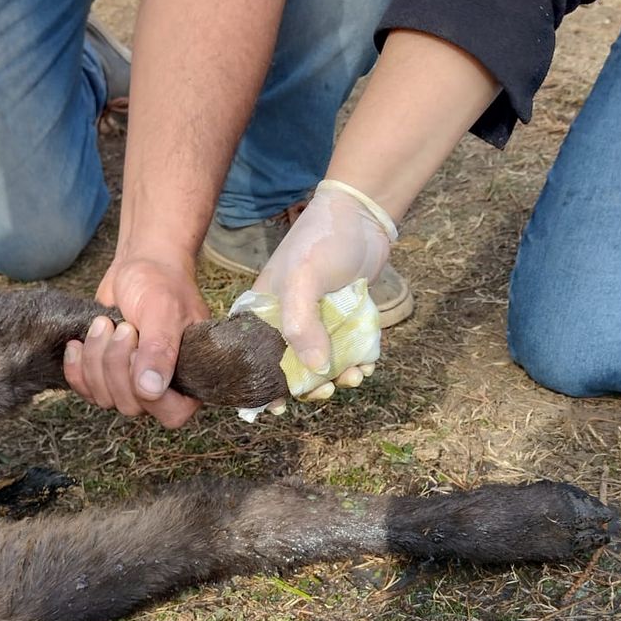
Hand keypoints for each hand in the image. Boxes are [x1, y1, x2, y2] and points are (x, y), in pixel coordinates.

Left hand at [63, 257, 209, 426]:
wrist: (139, 265)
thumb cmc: (161, 282)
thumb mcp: (163, 311)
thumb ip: (160, 350)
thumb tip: (151, 390)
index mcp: (190, 377)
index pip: (171, 414)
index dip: (148, 391)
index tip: (139, 348)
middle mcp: (165, 388)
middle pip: (131, 406)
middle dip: (116, 365)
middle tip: (123, 327)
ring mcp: (133, 384)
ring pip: (105, 398)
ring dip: (96, 360)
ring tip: (104, 325)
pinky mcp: (107, 376)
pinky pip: (86, 390)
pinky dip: (76, 368)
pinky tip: (78, 344)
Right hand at [252, 180, 394, 402]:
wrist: (363, 214)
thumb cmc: (323, 241)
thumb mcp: (304, 280)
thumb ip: (303, 326)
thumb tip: (316, 372)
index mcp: (263, 311)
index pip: (252, 356)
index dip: (262, 385)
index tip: (279, 406)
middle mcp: (285, 319)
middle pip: (290, 366)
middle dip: (309, 385)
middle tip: (327, 390)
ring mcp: (316, 320)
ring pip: (322, 361)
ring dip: (338, 376)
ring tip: (355, 377)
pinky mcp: (341, 318)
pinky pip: (346, 349)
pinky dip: (357, 362)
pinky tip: (367, 364)